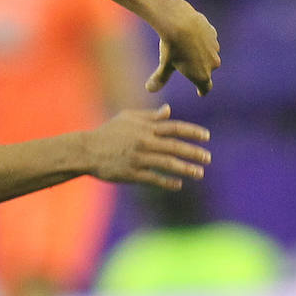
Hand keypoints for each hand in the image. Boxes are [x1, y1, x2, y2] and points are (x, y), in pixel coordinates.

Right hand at [88, 105, 210, 190]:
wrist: (87, 150)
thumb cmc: (109, 132)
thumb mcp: (128, 117)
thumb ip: (150, 116)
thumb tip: (169, 110)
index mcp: (146, 127)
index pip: (175, 127)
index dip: (192, 132)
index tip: (206, 137)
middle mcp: (145, 142)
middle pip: (175, 147)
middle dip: (194, 152)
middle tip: (208, 158)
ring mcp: (138, 158)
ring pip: (168, 164)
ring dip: (186, 169)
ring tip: (200, 173)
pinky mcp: (132, 173)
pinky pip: (154, 179)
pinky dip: (167, 182)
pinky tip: (178, 184)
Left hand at [145, 3, 219, 95]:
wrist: (180, 21)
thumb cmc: (172, 46)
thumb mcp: (165, 64)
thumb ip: (160, 78)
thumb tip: (149, 89)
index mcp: (202, 75)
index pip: (206, 87)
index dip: (202, 90)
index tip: (200, 92)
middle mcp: (212, 63)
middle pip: (207, 70)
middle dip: (199, 69)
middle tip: (188, 65)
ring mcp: (214, 48)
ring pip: (209, 54)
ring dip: (202, 53)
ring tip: (187, 47)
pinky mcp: (213, 34)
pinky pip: (209, 40)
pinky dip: (202, 40)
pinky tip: (191, 35)